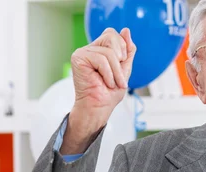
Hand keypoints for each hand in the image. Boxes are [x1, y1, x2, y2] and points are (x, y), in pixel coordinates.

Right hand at [62, 28, 136, 154]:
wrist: (99, 107)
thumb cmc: (109, 93)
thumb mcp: (125, 69)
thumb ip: (127, 50)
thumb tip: (126, 30)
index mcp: (100, 49)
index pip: (112, 33)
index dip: (122, 46)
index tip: (123, 63)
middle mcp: (91, 49)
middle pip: (111, 36)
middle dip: (120, 58)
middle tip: (118, 76)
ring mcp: (83, 52)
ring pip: (108, 52)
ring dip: (116, 72)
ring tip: (113, 84)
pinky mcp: (78, 58)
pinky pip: (101, 59)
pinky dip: (108, 73)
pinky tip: (105, 82)